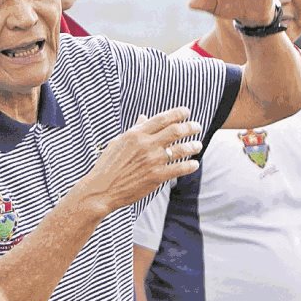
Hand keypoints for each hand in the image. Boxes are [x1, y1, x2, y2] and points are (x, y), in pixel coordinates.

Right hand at [80, 108, 202, 216]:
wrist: (101, 189)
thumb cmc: (107, 165)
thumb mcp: (118, 143)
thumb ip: (134, 130)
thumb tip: (144, 118)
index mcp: (136, 135)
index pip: (162, 119)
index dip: (178, 113)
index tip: (187, 112)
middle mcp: (146, 145)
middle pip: (176, 131)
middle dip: (190, 126)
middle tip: (197, 127)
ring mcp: (152, 161)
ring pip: (181, 149)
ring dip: (193, 145)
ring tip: (198, 145)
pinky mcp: (156, 177)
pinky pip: (179, 169)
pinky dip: (190, 165)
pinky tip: (194, 164)